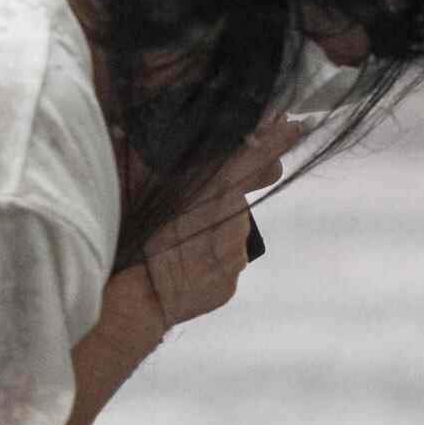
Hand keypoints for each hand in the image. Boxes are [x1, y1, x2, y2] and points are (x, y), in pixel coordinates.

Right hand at [128, 114, 304, 327]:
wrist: (132, 299)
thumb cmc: (129, 232)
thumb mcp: (138, 182)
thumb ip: (150, 155)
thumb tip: (128, 127)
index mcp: (215, 183)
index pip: (259, 153)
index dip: (278, 138)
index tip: (295, 125)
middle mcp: (234, 213)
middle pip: (239, 195)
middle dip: (224, 196)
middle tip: (192, 211)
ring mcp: (236, 248)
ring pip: (230, 229)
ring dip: (211, 231)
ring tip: (177, 244)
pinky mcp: (232, 277)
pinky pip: (225, 261)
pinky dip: (209, 260)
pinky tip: (182, 266)